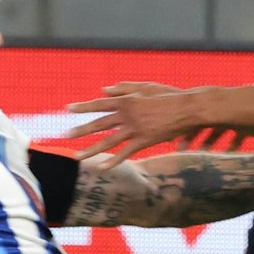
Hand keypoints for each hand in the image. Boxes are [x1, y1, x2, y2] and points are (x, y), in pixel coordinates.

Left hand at [68, 82, 214, 161]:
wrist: (188, 108)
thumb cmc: (169, 95)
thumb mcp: (146, 87)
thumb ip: (124, 88)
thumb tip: (103, 90)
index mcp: (126, 100)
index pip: (99, 104)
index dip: (83, 107)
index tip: (67, 109)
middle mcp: (127, 115)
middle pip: (99, 124)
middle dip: (80, 130)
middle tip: (65, 135)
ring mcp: (135, 129)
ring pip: (108, 141)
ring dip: (91, 149)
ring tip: (77, 156)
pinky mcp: (145, 141)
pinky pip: (126, 152)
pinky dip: (114, 160)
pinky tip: (103, 167)